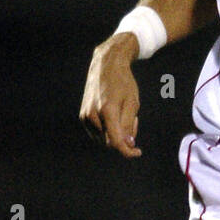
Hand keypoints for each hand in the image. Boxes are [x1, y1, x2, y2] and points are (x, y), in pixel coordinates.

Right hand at [79, 32, 141, 158]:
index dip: (127, 151)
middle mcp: (93, 115)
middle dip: (124, 137)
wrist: (105, 65)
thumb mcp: (133, 103)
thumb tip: (127, 144)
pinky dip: (107, 129)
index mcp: (107, 111)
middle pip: (111, 141)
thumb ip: (129, 125)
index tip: (137, 153)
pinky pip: (98, 132)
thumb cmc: (123, 83)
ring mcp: (85, 117)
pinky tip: (113, 115)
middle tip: (134, 120)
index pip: (116, 141)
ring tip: (123, 114)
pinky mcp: (82, 117)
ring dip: (116, 133)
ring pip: (104, 138)